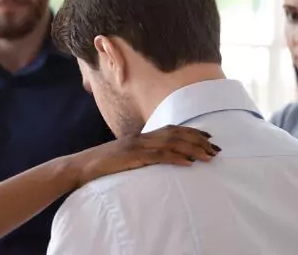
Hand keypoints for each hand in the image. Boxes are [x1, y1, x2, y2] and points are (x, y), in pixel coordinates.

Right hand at [63, 125, 219, 186]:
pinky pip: (159, 156)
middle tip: (217, 148)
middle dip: (198, 140)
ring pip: (171, 143)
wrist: (81, 167)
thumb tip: (155, 161)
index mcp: (140, 137)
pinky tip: (189, 162)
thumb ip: (140, 157)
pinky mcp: (133, 157)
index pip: (171, 129)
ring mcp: (137, 146)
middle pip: (175, 134)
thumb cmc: (102, 166)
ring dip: (193, 148)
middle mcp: (141, 138)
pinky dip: (176, 158)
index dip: (191, 131)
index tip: (209, 136)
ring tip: (209, 155)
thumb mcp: (124, 158)